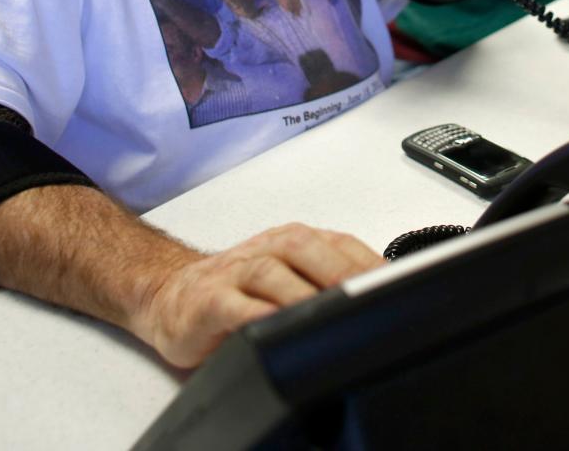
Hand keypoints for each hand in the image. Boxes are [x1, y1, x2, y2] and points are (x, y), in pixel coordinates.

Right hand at [137, 222, 382, 368]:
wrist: (172, 294)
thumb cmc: (238, 289)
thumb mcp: (290, 280)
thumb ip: (327, 284)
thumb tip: (383, 303)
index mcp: (294, 242)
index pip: (340, 243)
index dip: (369, 263)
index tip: (397, 286)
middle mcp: (267, 250)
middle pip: (305, 248)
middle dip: (338, 271)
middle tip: (365, 297)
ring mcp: (236, 273)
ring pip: (269, 273)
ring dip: (299, 293)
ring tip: (324, 313)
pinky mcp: (208, 302)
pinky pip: (233, 306)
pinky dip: (255, 315)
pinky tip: (273, 325)